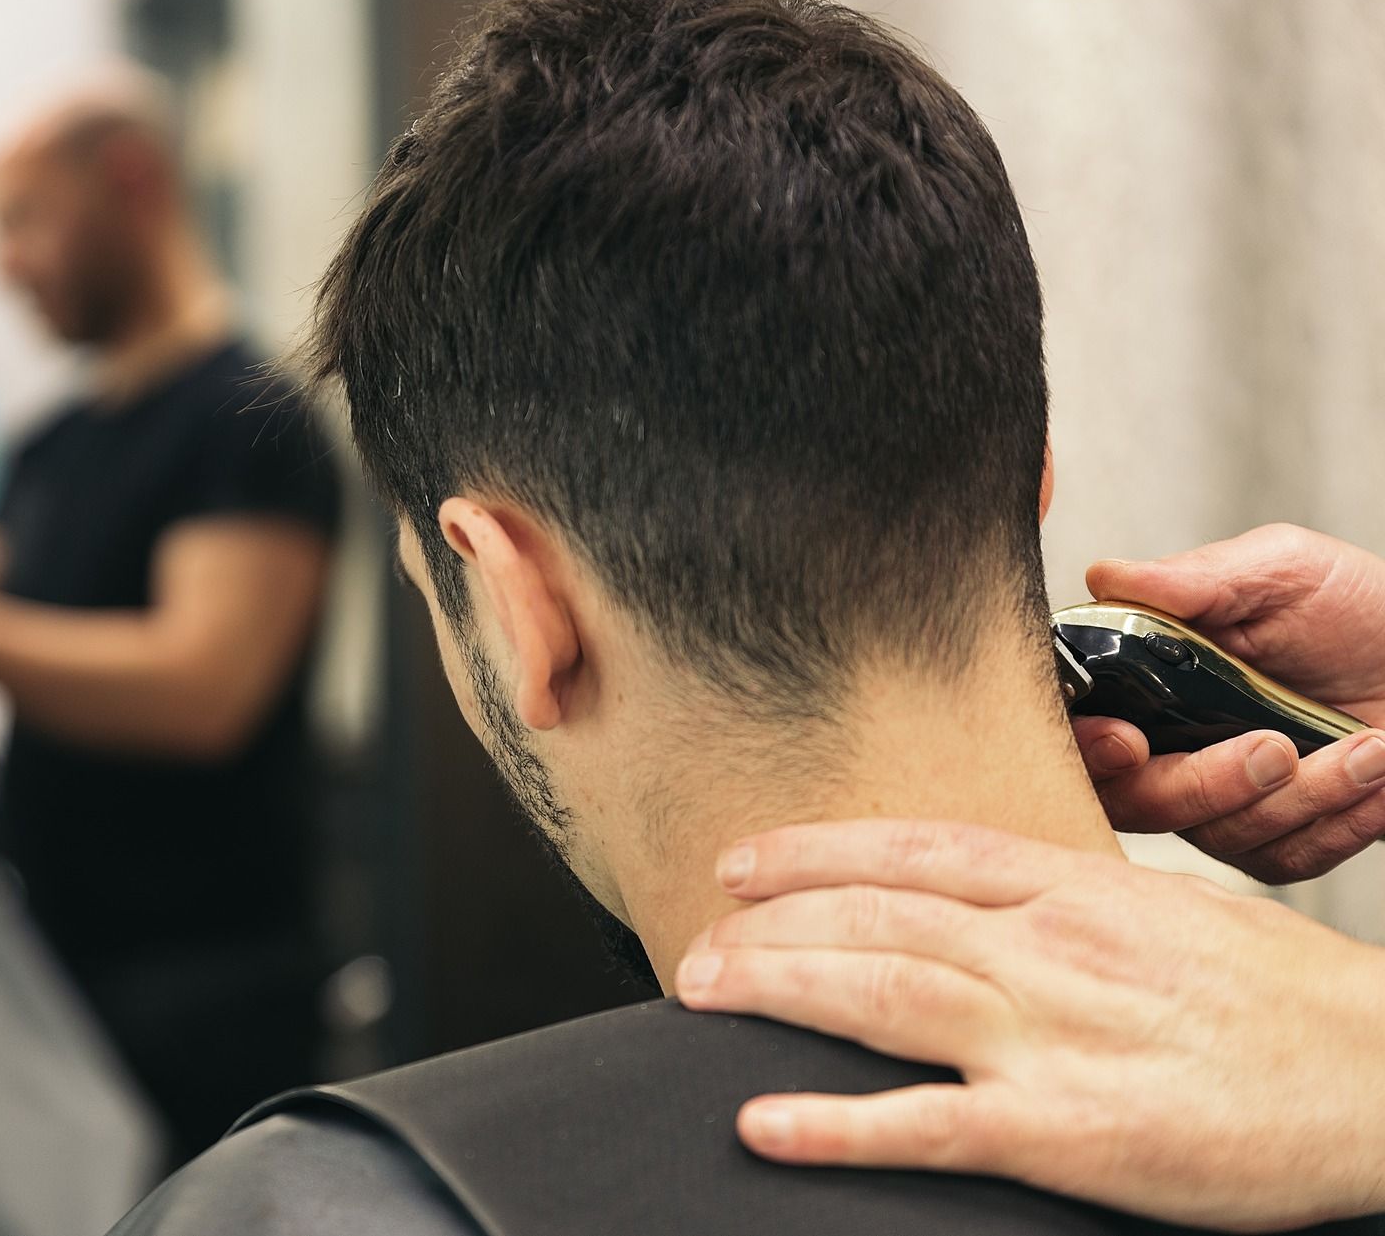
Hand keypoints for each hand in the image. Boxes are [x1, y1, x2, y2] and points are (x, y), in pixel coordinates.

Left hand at [676, 820, 1384, 1232]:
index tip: (743, 861)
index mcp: (1077, 891)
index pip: (915, 850)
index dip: (813, 850)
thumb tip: (974, 909)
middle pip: (875, 915)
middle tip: (694, 944)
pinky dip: (837, 1123)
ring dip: (774, 988)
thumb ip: (1065, 909)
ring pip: (880, 992)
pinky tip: (766, 1124)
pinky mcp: (1069, 1132)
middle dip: (769, 925)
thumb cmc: (1288, 1005)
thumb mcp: (1169, 917)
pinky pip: (929, 1123)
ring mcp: (1055, 1035)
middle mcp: (1050, 948)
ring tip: (698, 993)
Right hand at [1073, 524, 1384, 881]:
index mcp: (1147, 678)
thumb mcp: (1281, 571)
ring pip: (1215, 834)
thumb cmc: (1361, 609)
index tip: (1126, 738)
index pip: (1077, 725)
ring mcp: (1218, 799)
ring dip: (1300, 796)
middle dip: (1199, 784)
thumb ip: (1195, 579)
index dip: (1085, 744)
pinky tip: (1373, 778)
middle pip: (1132, 800)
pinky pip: (1280, 858)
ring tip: (1368, 746)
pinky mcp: (1274, 839)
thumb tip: (1106, 577)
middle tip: (1273, 748)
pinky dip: (1334, 821)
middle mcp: (1168, 744)